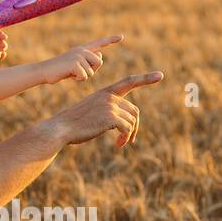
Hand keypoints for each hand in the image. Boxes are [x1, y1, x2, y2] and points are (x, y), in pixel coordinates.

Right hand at [39, 35, 122, 84]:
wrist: (45, 71)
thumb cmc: (60, 70)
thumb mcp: (76, 65)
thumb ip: (89, 61)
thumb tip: (101, 55)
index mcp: (83, 49)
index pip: (100, 43)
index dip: (111, 40)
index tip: (121, 37)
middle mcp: (82, 50)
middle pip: (99, 62)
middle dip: (92, 70)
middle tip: (78, 72)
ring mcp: (78, 56)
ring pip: (92, 71)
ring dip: (83, 76)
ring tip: (71, 73)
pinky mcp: (75, 63)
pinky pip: (85, 76)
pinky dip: (78, 79)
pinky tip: (69, 75)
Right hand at [48, 71, 162, 147]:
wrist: (61, 128)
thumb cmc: (74, 123)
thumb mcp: (92, 111)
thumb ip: (108, 110)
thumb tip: (127, 122)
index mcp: (105, 92)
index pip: (129, 82)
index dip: (145, 78)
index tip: (160, 75)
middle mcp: (109, 96)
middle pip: (134, 110)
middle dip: (134, 126)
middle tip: (128, 140)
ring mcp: (110, 106)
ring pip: (132, 120)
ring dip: (130, 134)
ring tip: (121, 143)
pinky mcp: (110, 118)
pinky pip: (127, 128)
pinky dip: (125, 138)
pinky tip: (118, 145)